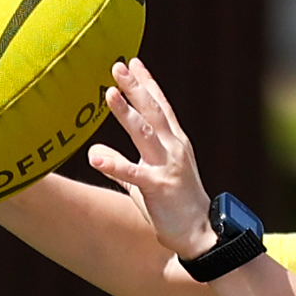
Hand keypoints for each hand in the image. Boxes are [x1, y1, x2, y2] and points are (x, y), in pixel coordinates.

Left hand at [88, 58, 219, 261]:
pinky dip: (113, 164)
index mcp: (174, 144)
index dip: (146, 83)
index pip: (160, 106)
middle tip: (118, 65)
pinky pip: (133, 173)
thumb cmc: (174, 207)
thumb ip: (123, 164)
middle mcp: (173, 149)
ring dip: (126, 112)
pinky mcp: (159, 188)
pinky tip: (94, 156)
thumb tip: (96, 151)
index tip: (132, 62)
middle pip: (152, 111)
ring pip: (145, 132)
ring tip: (109, 93)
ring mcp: (168, 167)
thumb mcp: (146, 181)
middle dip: (135, 87)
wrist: (201, 234)